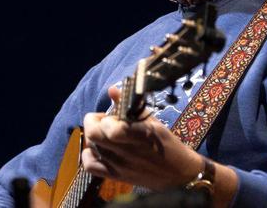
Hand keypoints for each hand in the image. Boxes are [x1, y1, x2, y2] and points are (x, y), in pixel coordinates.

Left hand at [79, 85, 202, 191]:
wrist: (177, 175)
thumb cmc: (166, 144)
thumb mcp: (153, 122)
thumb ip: (131, 106)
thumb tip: (112, 89)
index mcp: (139, 135)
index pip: (109, 128)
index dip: (106, 118)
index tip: (114, 115)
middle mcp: (126, 152)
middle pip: (93, 135)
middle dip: (94, 123)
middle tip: (104, 121)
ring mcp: (119, 166)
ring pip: (91, 147)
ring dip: (94, 137)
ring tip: (105, 134)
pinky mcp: (116, 176)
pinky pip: (89, 166)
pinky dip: (89, 155)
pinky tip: (99, 149)